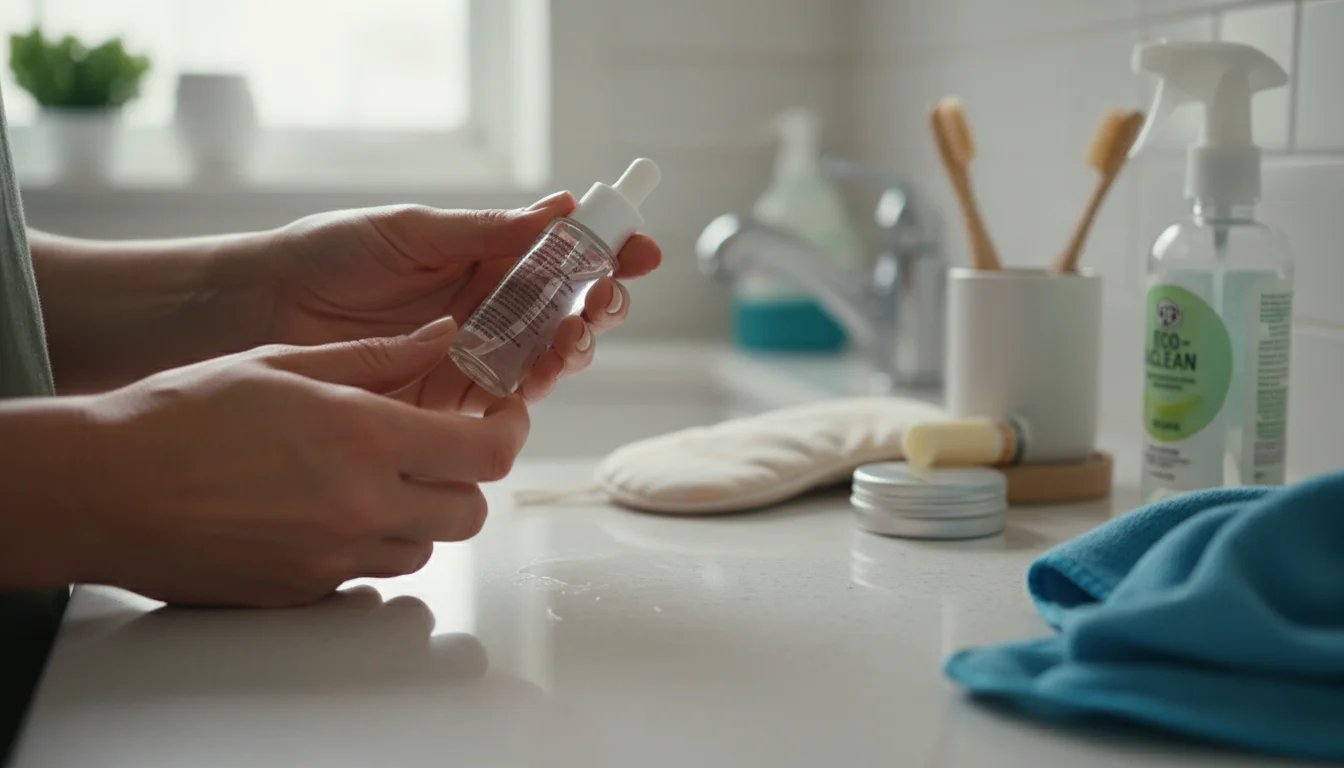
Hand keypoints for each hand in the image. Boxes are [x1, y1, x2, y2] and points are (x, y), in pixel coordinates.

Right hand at [76, 318, 527, 607]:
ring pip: (424, 547)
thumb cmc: (182, 415)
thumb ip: (377, 356)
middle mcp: (364, 506)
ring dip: (418, 514)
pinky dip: (368, 546)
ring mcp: (335, 558)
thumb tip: (440, 337)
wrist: (102, 488)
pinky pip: (369, 574)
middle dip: (466, 477)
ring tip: (373, 477)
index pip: (489, 452)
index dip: (510, 431)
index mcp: (367, 438)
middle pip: (470, 510)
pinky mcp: (305, 591)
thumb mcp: (285, 363)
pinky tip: (327, 511)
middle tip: (439, 447)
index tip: (502, 414)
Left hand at [265, 193, 661, 413]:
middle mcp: (488, 309)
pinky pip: (503, 400)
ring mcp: (472, 357)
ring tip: (574, 335)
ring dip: (572, 348)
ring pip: (544, 359)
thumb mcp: (413, 232)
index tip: (640, 251)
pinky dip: (530, 390)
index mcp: (485, 259)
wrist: (263, 309)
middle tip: (605, 299)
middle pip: (565, 312)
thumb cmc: (330, 255)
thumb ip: (487, 231)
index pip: (562, 258)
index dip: (606, 254)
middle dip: (598, 306)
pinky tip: (536, 376)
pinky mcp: (448, 402)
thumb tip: (560, 209)